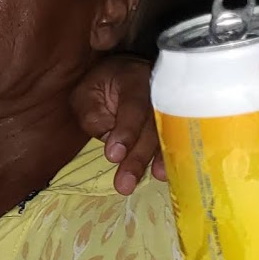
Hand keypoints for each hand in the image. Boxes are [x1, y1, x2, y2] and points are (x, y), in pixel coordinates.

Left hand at [71, 54, 163, 193]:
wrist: (122, 75)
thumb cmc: (100, 86)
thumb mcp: (85, 94)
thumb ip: (93, 116)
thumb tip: (110, 141)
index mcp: (133, 79)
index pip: (133, 106)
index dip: (126, 131)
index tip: (114, 156)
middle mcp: (158, 92)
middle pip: (152, 126)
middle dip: (138, 157)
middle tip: (124, 184)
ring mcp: (169, 106)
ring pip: (164, 136)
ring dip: (153, 162)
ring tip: (143, 182)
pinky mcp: (173, 122)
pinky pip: (172, 141)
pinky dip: (166, 159)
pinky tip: (161, 175)